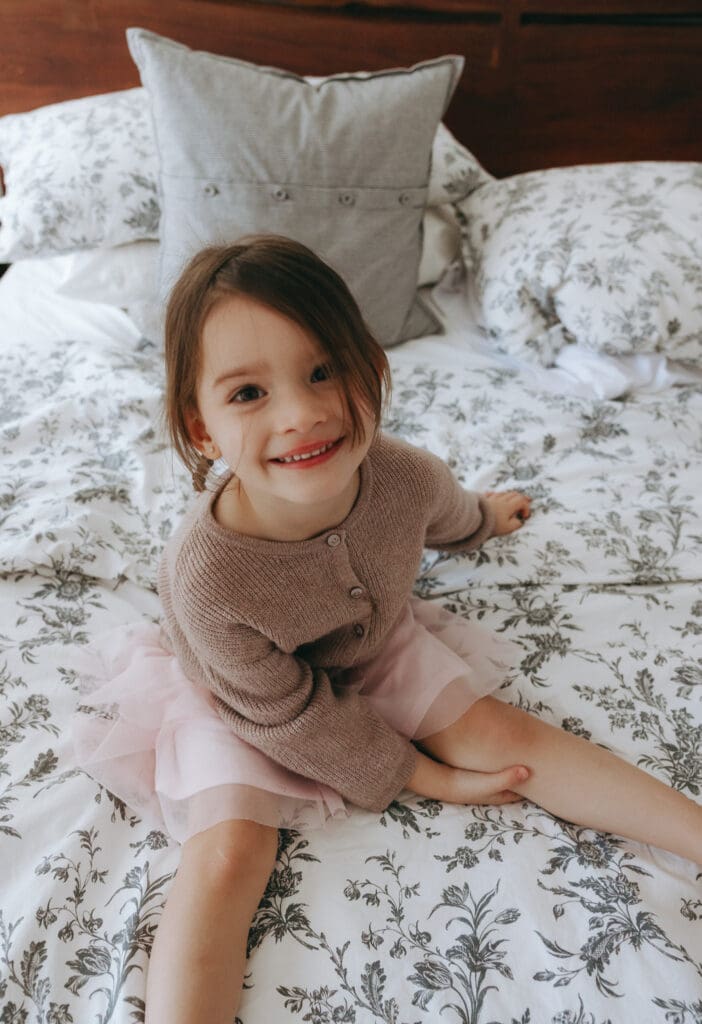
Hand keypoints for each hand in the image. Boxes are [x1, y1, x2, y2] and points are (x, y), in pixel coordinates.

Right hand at [407, 749, 528, 805]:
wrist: (439, 781)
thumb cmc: (465, 785)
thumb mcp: (488, 783)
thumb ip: (507, 777)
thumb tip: (528, 771)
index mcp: (498, 794)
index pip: (518, 791)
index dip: (529, 783)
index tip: (540, 772)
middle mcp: (491, 789)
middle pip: (511, 782)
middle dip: (521, 774)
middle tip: (533, 760)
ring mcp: (481, 780)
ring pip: (500, 773)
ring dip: (508, 766)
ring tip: (518, 752)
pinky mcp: (472, 771)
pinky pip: (489, 765)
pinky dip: (495, 760)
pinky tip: (496, 747)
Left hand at [483, 489, 531, 534]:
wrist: (472, 520)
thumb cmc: (490, 525)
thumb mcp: (506, 528)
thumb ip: (515, 524)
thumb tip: (519, 521)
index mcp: (508, 506)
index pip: (521, 501)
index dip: (526, 507)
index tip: (524, 516)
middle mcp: (500, 499)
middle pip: (514, 494)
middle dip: (521, 499)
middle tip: (525, 503)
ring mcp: (491, 498)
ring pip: (503, 493)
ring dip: (510, 496)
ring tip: (512, 501)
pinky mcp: (482, 499)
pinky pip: (491, 494)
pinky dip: (497, 495)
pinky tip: (496, 497)